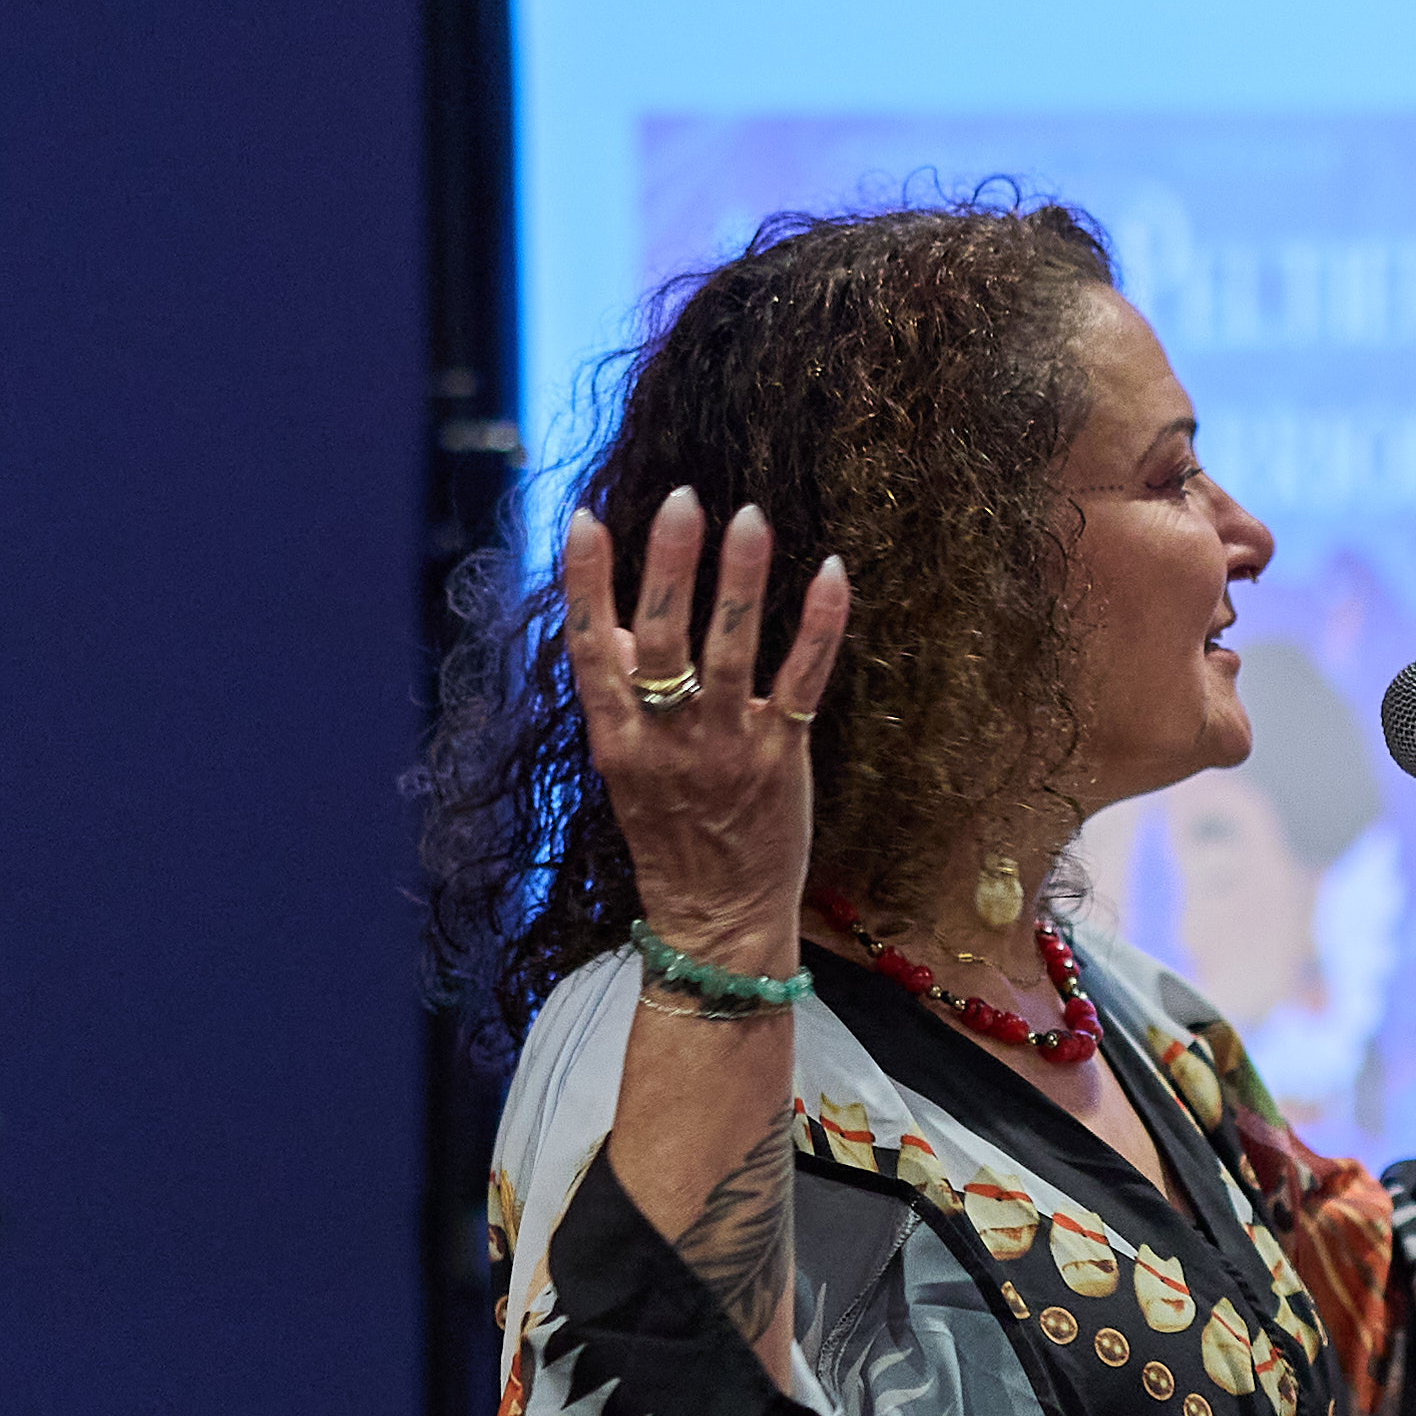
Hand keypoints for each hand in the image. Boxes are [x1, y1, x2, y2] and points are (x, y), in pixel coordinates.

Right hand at [571, 490, 854, 962]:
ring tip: (749, 516)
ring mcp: (724, 748)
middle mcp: (665, 740)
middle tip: (680, 499)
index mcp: (617, 737)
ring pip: (730, 652)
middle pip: (659, 642)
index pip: (589, 648)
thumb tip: (609, 619)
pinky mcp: (780, 758)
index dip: (585, 583)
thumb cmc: (670, 830)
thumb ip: (619, 694)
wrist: (717, 916)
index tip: (584, 519)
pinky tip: (831, 572)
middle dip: (667, 567)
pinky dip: (818, 626)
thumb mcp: (625, 764)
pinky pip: (802, 682)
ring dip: (739, 581)